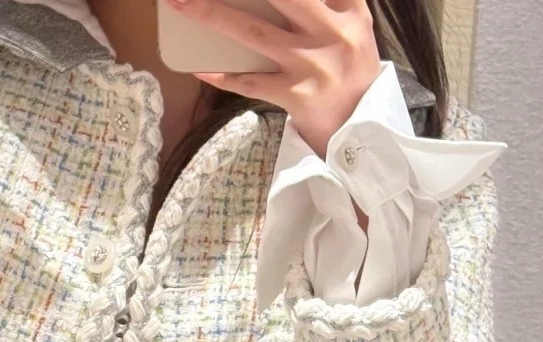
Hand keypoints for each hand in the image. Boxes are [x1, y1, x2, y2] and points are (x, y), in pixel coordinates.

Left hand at [163, 0, 382, 158]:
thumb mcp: (354, 25)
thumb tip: (278, 1)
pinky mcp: (295, 96)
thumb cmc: (349, 69)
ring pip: (254, 33)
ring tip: (182, 2)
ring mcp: (311, 65)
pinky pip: (250, 83)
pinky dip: (223, 75)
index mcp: (349, 10)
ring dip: (213, 15)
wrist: (360, 128)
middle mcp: (332, 33)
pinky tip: (199, 65)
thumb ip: (332, 0)